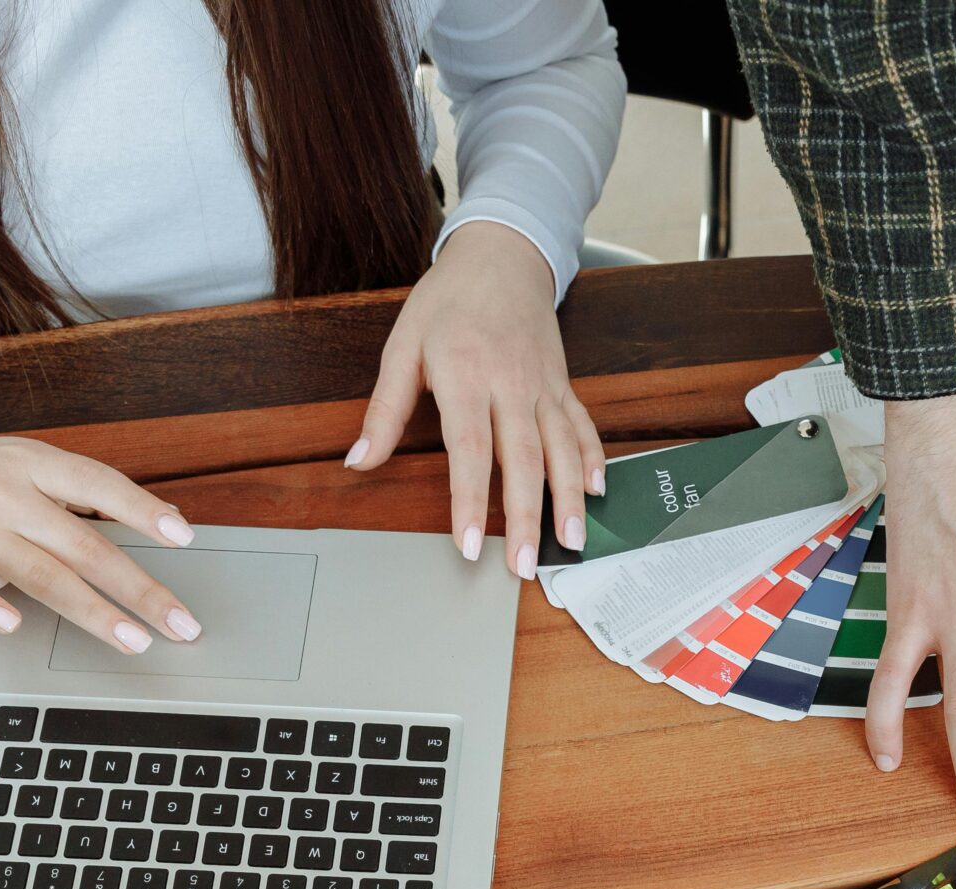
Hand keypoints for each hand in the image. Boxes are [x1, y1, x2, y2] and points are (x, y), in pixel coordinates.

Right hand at [0, 432, 199, 652]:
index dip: (143, 510)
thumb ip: (74, 492)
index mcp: (32, 464)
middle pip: (85, 544)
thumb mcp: (17, 464)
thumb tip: (150, 519)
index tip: (183, 536)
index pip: (100, 484)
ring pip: (43, 573)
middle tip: (181, 623)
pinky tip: (13, 625)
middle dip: (140, 588)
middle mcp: (7, 495)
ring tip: (134, 640)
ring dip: (93, 611)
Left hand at [345, 219, 605, 578]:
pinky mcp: (562, 385)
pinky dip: (593, 460)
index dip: (470, 500)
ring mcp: (543, 386)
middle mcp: (511, 383)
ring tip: (571, 542)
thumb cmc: (447, 302)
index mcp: (465, 374)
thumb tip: (357, 461)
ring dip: (569, 499)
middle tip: (524, 566)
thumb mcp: (403, 346)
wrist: (502, 255)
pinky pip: (582, 427)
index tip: (468, 543)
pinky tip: (598, 492)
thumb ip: (384, 409)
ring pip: (562, 449)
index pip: (469, 449)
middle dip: (526, 517)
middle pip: (523, 460)